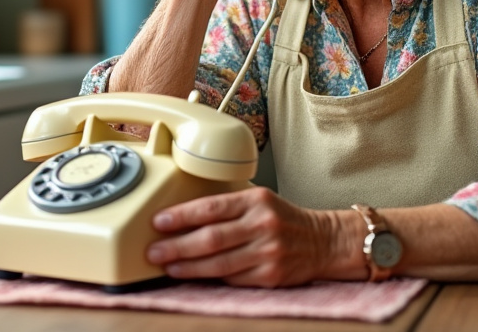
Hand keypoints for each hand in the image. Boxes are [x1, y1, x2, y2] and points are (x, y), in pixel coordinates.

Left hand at [146, 186, 349, 286]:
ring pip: (219, 263)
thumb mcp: (259, 200)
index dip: (181, 216)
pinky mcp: (271, 275)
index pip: (211, 207)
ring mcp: (268, 252)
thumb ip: (228, 206)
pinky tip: (194, 276)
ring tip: (168, 266)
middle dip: (177, 246)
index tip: (158, 222)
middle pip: (211, 238)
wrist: (324, 241)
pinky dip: (210, 278)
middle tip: (153, 251)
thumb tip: (184, 218)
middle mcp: (263, 224)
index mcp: (256, 200)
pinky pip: (233, 278)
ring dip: (188, 267)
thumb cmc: (284, 219)